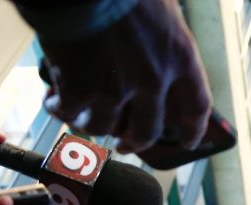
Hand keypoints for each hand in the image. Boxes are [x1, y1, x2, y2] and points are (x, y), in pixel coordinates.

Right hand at [38, 0, 211, 153]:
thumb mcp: (160, 10)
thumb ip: (162, 39)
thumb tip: (155, 51)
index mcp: (179, 57)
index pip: (196, 106)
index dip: (193, 129)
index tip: (188, 142)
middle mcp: (152, 79)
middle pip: (148, 130)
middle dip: (137, 143)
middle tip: (126, 144)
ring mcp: (115, 88)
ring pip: (105, 126)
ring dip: (92, 124)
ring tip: (81, 116)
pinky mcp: (79, 89)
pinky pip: (69, 112)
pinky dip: (60, 109)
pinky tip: (54, 102)